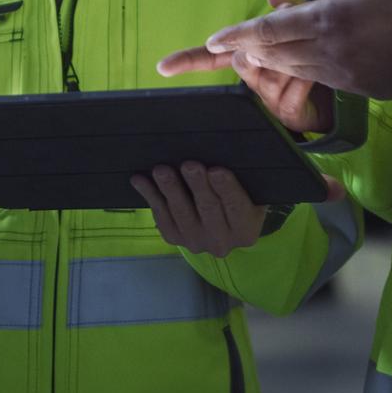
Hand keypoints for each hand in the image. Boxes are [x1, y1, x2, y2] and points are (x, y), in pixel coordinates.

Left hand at [130, 162, 265, 256]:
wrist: (222, 221)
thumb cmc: (239, 194)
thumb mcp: (251, 190)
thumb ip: (244, 176)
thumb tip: (230, 150)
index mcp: (246, 229)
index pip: (237, 207)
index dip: (227, 189)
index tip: (216, 171)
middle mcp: (222, 242)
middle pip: (208, 210)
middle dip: (197, 186)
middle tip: (189, 165)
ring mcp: (196, 242)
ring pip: (181, 214)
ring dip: (170, 190)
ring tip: (161, 170)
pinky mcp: (174, 238)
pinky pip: (161, 217)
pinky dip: (150, 197)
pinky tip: (140, 180)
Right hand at [158, 0, 333, 133]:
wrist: (347, 92)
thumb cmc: (322, 54)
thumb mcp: (308, 23)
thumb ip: (292, 6)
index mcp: (252, 55)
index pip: (215, 56)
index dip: (190, 60)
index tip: (163, 67)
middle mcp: (255, 78)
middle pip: (241, 62)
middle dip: (265, 45)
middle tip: (294, 34)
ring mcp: (270, 99)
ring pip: (267, 74)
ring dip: (292, 61)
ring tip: (311, 55)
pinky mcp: (288, 114)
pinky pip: (291, 92)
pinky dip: (307, 81)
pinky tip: (317, 78)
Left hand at [199, 0, 391, 99]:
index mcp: (332, 18)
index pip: (271, 30)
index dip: (238, 34)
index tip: (212, 39)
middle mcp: (329, 50)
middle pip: (272, 52)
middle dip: (243, 48)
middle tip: (213, 47)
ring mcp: (342, 73)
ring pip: (290, 67)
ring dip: (267, 58)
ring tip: (247, 49)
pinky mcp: (357, 88)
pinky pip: (314, 77)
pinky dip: (294, 67)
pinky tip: (292, 57)